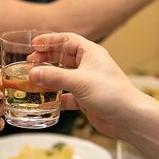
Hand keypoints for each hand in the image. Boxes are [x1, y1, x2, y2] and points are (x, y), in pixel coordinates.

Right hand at [26, 34, 150, 137]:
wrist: (129, 118)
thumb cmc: (111, 93)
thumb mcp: (79, 81)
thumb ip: (54, 77)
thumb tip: (32, 73)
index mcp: (91, 53)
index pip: (67, 40)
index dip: (50, 40)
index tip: (33, 45)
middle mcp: (89, 65)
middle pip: (62, 57)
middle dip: (46, 59)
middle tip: (29, 63)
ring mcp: (87, 82)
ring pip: (63, 76)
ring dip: (48, 78)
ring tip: (32, 80)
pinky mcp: (85, 99)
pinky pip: (66, 95)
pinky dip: (55, 97)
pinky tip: (44, 102)